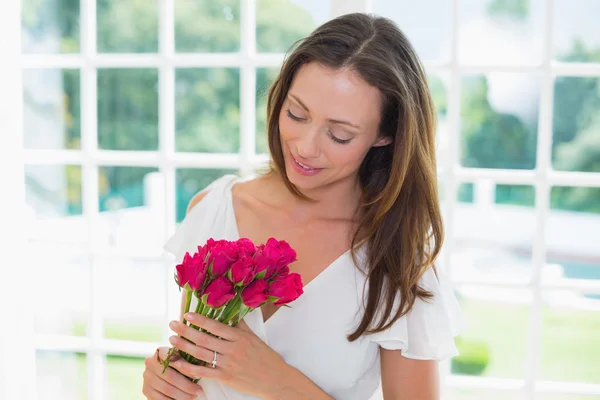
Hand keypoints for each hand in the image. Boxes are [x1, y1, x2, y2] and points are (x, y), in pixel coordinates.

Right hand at [142, 346, 204, 399]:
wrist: (165, 375)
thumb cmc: (181, 364)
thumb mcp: (183, 358)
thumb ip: (189, 358)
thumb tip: (205, 362)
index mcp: (160, 351)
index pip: (172, 359)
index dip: (185, 368)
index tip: (198, 376)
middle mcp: (150, 363)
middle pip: (170, 376)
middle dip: (187, 385)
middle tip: (199, 391)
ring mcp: (146, 377)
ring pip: (166, 389)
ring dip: (182, 395)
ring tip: (193, 397)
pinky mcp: (145, 390)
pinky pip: (159, 398)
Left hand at [168, 312, 289, 398]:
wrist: (275, 379)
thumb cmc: (266, 358)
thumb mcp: (255, 338)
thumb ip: (241, 326)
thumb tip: (231, 313)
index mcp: (240, 336)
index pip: (215, 325)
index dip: (199, 320)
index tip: (187, 314)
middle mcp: (233, 348)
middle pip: (204, 338)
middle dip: (186, 331)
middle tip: (173, 324)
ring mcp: (228, 364)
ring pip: (201, 354)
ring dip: (184, 346)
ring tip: (172, 340)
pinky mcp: (226, 377)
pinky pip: (203, 372)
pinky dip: (189, 368)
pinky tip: (178, 363)